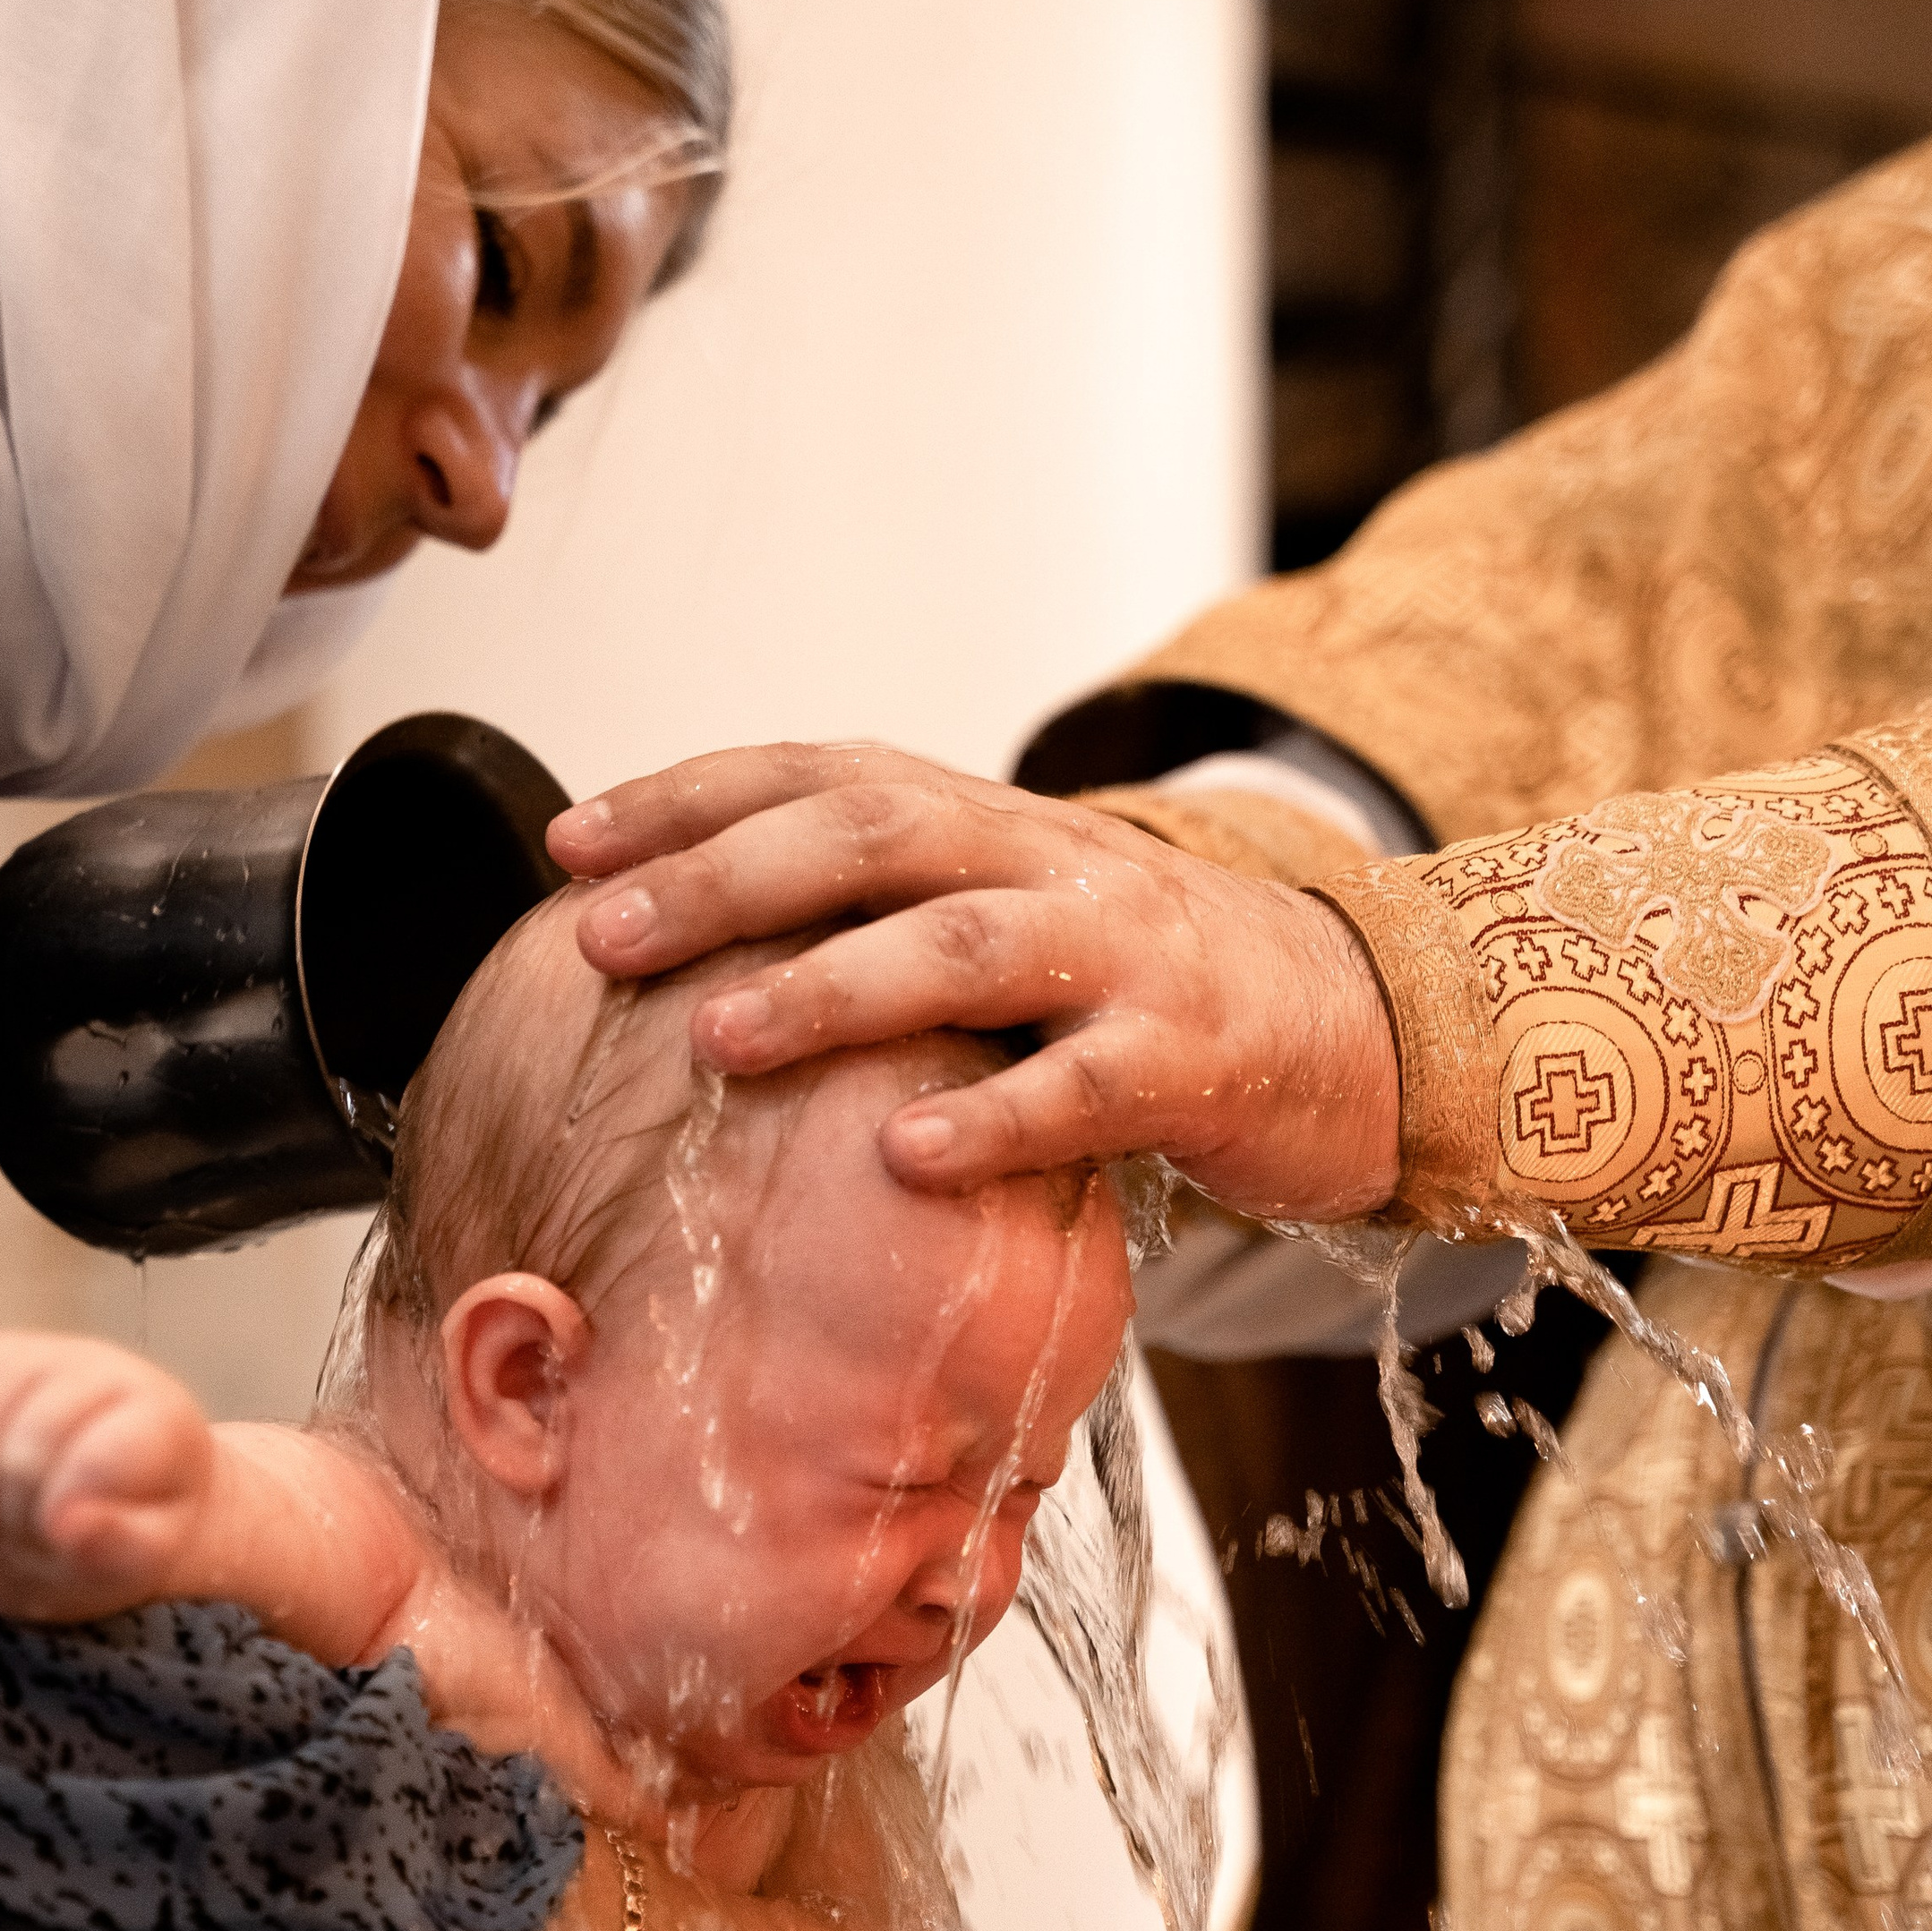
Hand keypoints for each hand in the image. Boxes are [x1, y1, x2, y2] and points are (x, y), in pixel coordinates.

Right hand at [0, 1331, 215, 1621]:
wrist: (94, 1489)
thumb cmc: (131, 1524)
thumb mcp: (157, 1555)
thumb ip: (128, 1549)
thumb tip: (68, 1527)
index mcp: (155, 1415)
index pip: (103, 1459)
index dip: (72, 1516)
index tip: (64, 1541)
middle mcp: (85, 1368)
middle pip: (13, 1458)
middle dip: (11, 1526)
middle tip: (26, 1548)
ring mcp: (13, 1358)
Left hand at [553, 740, 1400, 1217]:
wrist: (1359, 1020)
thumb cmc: (1143, 984)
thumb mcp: (1012, 911)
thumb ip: (886, 908)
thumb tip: (696, 931)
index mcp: (989, 820)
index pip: (821, 775)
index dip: (692, 797)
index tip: (572, 844)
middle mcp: (1047, 859)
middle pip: (871, 837)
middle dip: (726, 880)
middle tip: (606, 937)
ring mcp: (1124, 953)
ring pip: (964, 945)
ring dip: (831, 987)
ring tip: (717, 1035)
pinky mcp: (1190, 1058)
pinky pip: (1082, 1089)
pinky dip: (992, 1118)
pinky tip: (902, 1155)